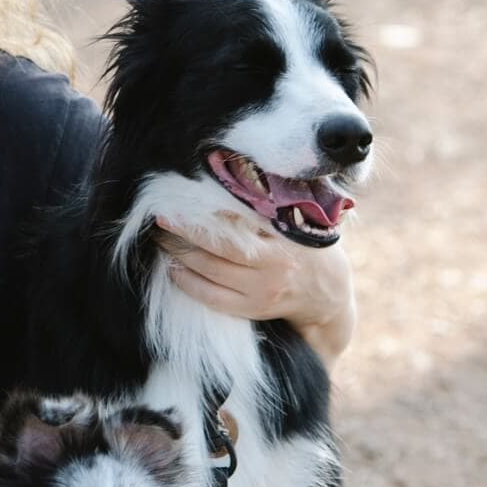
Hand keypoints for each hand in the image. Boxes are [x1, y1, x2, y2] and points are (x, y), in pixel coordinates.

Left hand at [155, 213, 355, 362]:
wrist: (328, 294)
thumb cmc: (307, 246)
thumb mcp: (296, 223)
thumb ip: (269, 206)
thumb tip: (231, 176)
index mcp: (282, 243)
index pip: (231, 231)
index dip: (197, 221)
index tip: (173, 205)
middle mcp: (271, 270)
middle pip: (213, 253)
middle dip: (181, 236)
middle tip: (159, 220)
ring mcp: (260, 293)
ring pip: (208, 274)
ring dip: (178, 256)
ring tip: (161, 240)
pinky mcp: (252, 310)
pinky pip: (210, 298)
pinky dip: (187, 282)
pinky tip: (173, 268)